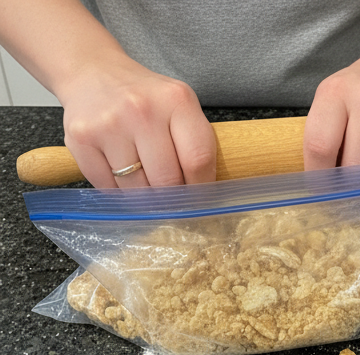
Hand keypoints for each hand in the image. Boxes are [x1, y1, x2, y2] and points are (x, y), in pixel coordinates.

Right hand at [58, 54, 216, 188]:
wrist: (92, 71)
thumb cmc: (146, 100)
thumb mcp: (180, 109)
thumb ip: (196, 147)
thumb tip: (202, 201)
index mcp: (176, 101)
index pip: (198, 161)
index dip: (201, 189)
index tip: (198, 199)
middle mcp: (141, 109)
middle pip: (168, 181)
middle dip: (173, 199)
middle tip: (171, 198)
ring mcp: (108, 123)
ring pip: (137, 190)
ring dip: (145, 198)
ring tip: (144, 180)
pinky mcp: (80, 137)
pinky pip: (108, 188)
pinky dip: (118, 192)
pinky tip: (120, 175)